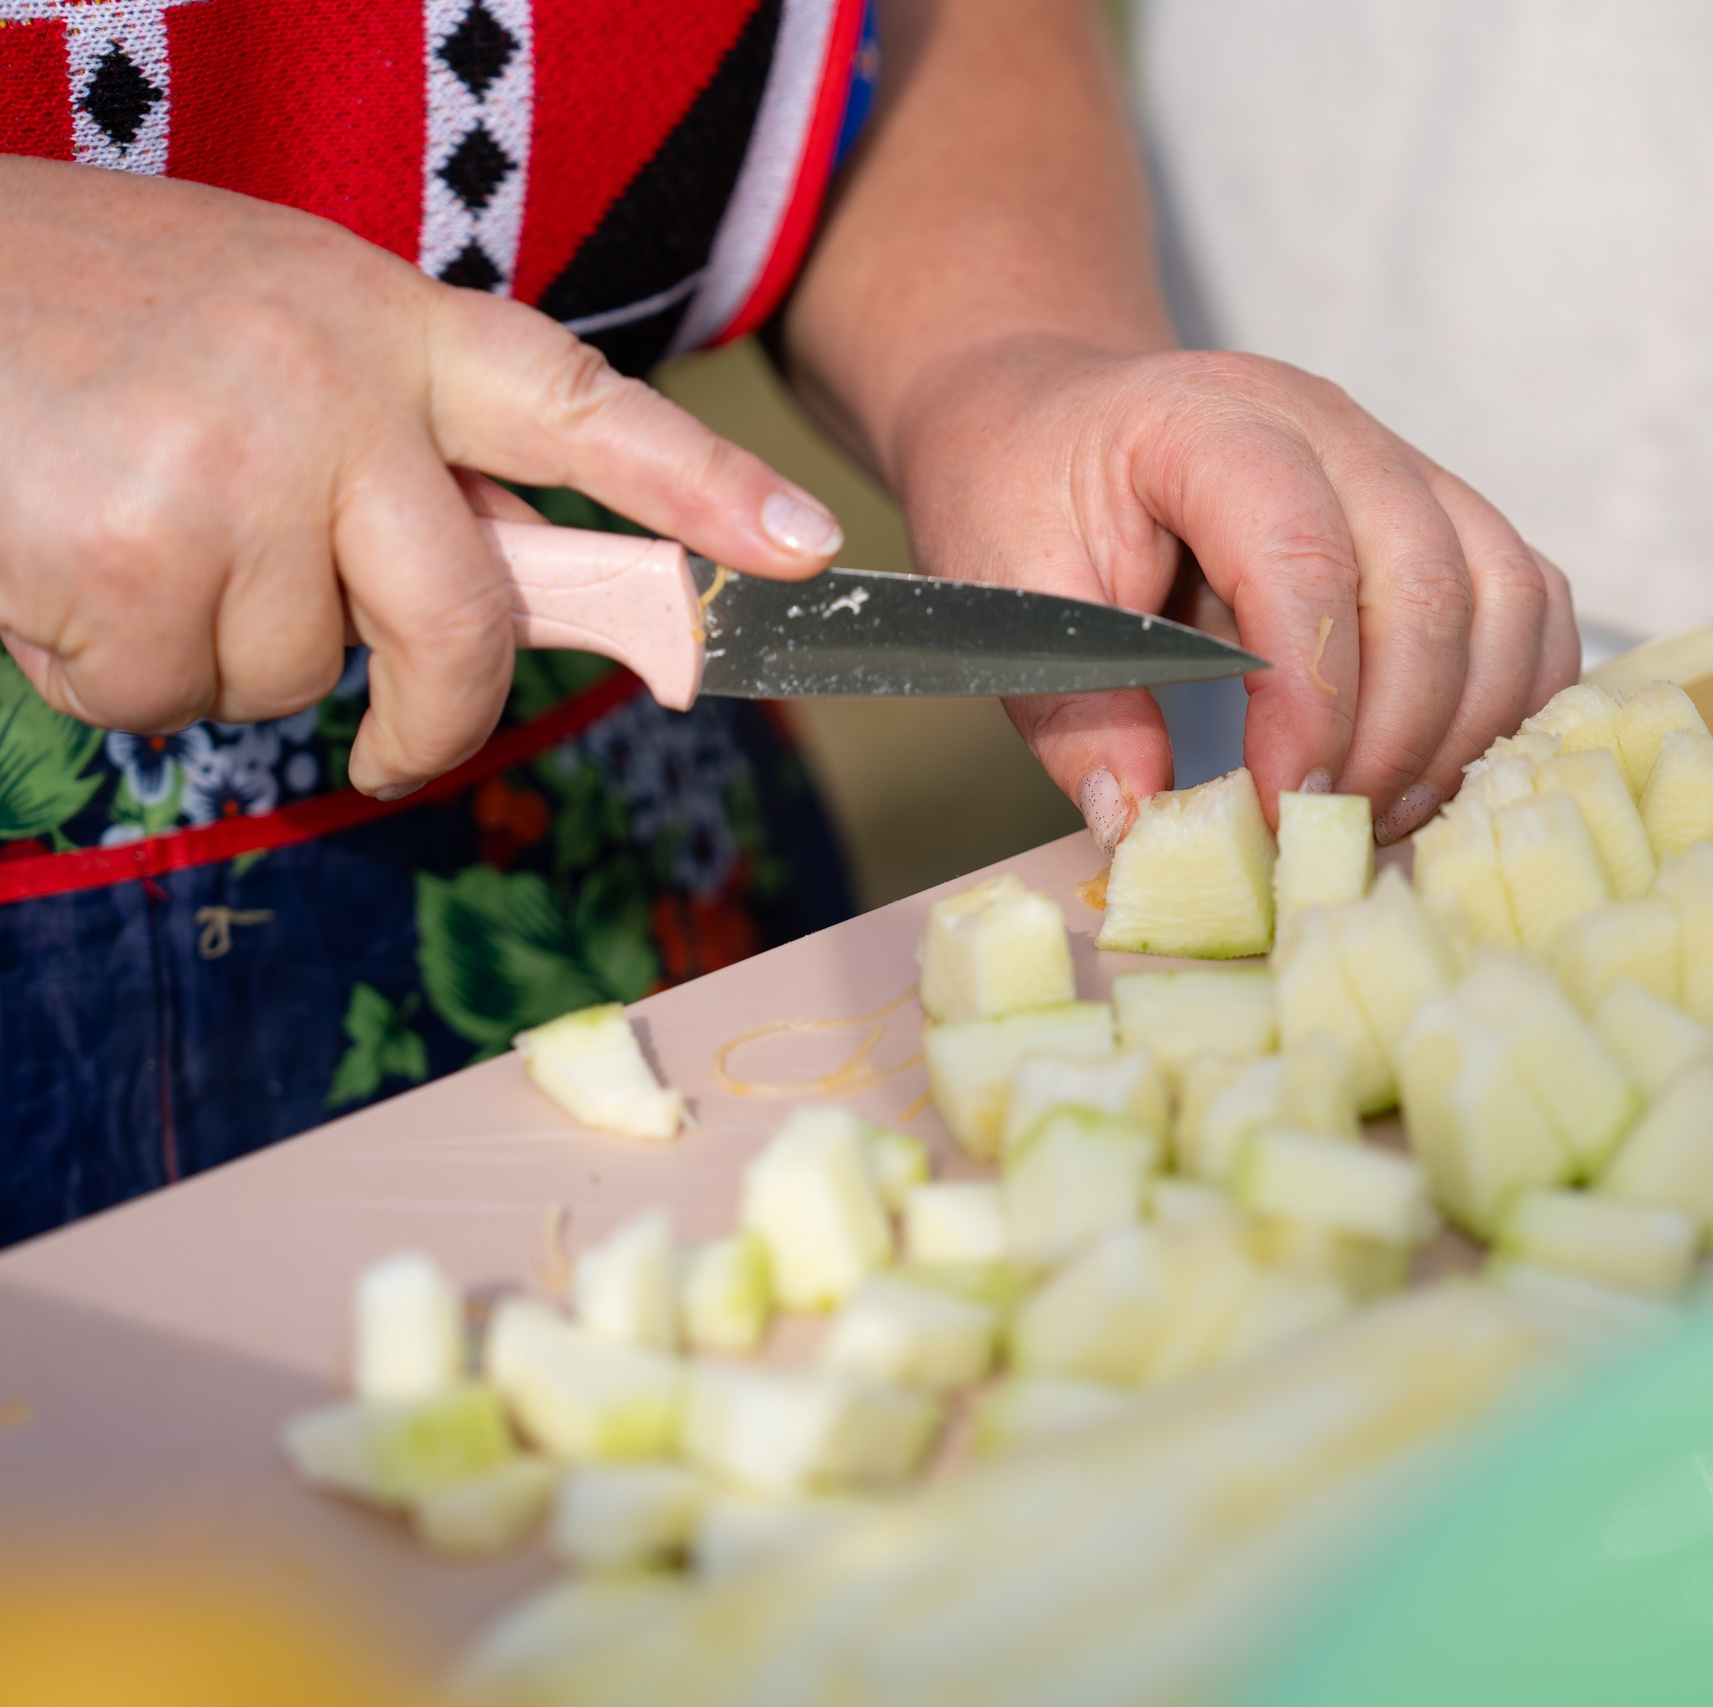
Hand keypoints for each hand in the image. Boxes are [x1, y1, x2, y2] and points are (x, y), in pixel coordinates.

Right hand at [0, 157, 842, 796]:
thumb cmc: (78, 307)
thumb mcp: (270, 318)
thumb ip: (396, 437)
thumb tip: (511, 570)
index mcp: (385, 319)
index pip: (583, 405)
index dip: (701, 487)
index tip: (805, 552)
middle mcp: (333, 385)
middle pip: (467, 617)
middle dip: (439, 713)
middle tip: (397, 749)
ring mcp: (234, 467)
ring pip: (293, 674)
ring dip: (208, 651)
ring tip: (117, 527)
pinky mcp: (127, 552)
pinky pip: (167, 696)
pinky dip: (107, 669)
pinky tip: (50, 560)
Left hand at [890, 336, 1580, 845]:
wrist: (1053, 412)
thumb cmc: (1021, 489)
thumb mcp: (1005, 601)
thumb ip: (1075, 715)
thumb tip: (1148, 830)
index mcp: (1209, 421)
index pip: (1303, 554)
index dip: (1311, 700)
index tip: (1276, 808)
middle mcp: (1329, 423)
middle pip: (1428, 580)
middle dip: (1391, 737)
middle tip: (1324, 836)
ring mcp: (1401, 460)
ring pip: (1503, 591)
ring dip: (1462, 728)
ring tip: (1379, 816)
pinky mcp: (1442, 511)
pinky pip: (1528, 601)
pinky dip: (1510, 698)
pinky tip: (1440, 770)